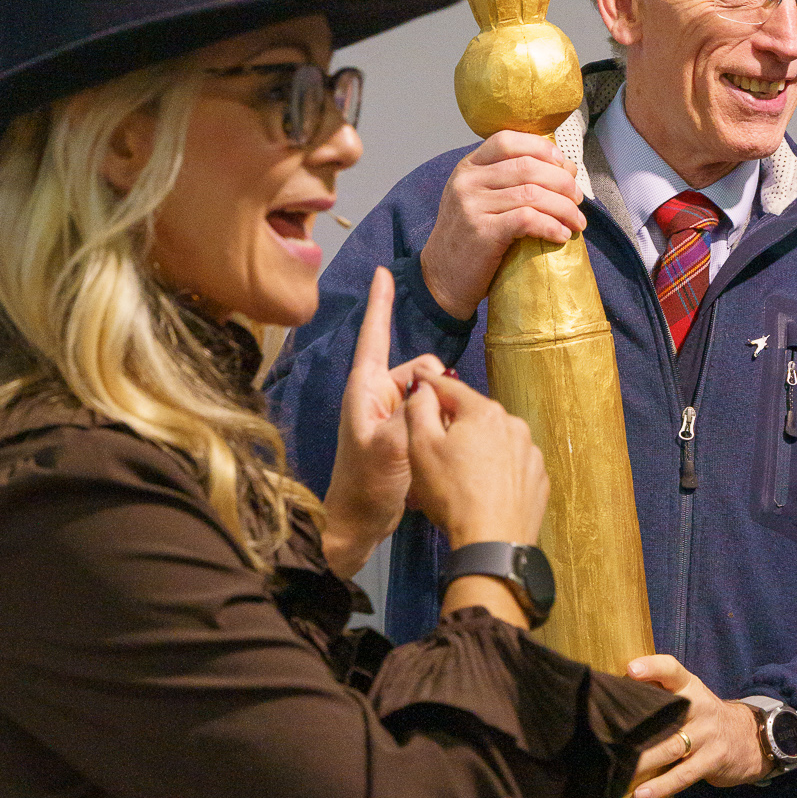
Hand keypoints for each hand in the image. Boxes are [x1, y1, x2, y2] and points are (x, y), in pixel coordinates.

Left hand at [320, 269, 445, 580]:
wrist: (358, 526)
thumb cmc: (365, 487)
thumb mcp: (389, 447)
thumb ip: (411, 411)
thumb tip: (431, 384)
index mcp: (365, 389)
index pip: (375, 336)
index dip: (381, 303)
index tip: (383, 271)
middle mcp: (376, 396)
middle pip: (419, 369)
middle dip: (435, 387)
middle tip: (435, 427)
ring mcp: (389, 416)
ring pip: (429, 394)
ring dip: (438, 412)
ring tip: (432, 448)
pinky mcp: (401, 435)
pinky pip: (429, 416)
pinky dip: (436, 427)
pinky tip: (434, 456)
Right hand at [405, 371, 547, 551]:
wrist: (492, 544)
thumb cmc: (454, 497)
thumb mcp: (421, 448)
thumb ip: (419, 409)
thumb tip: (422, 389)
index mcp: (484, 412)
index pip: (450, 388)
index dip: (430, 386)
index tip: (420, 384)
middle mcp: (513, 425)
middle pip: (475, 416)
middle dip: (455, 426)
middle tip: (435, 450)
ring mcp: (530, 453)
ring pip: (495, 441)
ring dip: (478, 450)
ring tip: (460, 478)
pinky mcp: (538, 479)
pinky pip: (512, 466)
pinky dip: (497, 472)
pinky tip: (482, 491)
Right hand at [419, 131, 586, 321]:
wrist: (441, 280)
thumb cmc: (470, 240)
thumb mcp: (480, 201)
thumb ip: (511, 181)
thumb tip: (565, 166)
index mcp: (468, 168)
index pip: (507, 140)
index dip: (541, 148)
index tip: (564, 163)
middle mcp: (467, 181)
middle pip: (526, 166)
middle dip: (561, 181)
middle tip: (577, 198)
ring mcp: (472, 206)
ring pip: (532, 193)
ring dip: (563, 208)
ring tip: (577, 221)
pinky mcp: (483, 233)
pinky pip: (528, 219)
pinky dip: (551, 226)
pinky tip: (561, 235)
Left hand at [624, 655, 767, 797]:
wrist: (753, 738)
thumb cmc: (705, 718)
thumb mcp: (691, 698)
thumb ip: (660, 694)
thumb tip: (616, 695)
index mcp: (691, 688)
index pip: (672, 671)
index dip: (653, 668)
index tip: (631, 670)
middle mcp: (700, 708)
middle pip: (666, 713)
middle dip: (636, 726)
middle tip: (607, 737)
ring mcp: (707, 736)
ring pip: (670, 747)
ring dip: (642, 762)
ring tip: (618, 773)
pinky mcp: (712, 761)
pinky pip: (683, 775)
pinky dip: (661, 786)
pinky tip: (641, 795)